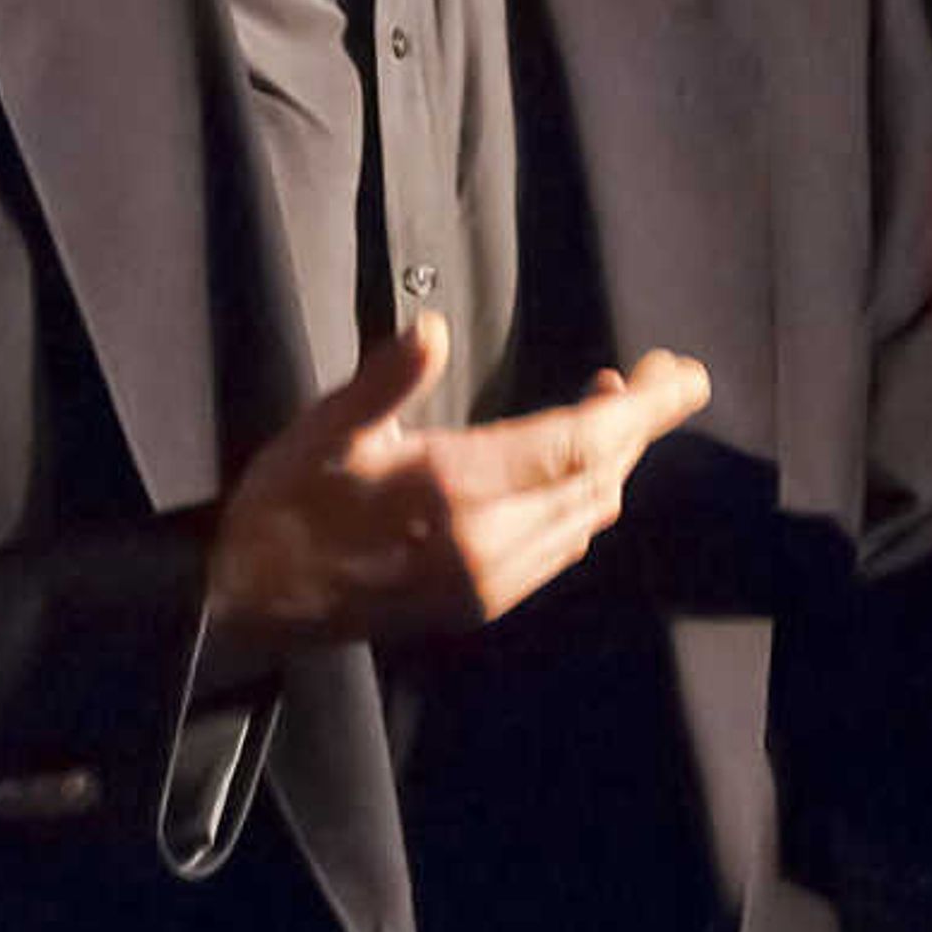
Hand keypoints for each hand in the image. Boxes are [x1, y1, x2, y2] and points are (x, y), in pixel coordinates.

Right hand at [203, 313, 712, 641]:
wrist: (251, 599)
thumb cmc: (283, 503)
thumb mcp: (323, 428)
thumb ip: (386, 379)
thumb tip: (431, 330)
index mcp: (454, 488)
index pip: (578, 442)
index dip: (639, 408)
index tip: (680, 375)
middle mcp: (487, 542)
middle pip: (597, 478)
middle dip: (634, 425)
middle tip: (651, 375)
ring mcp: (488, 580)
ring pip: (585, 517)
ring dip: (609, 463)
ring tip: (610, 409)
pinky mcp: (480, 601)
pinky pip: (560, 550)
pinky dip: (581, 503)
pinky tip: (569, 473)